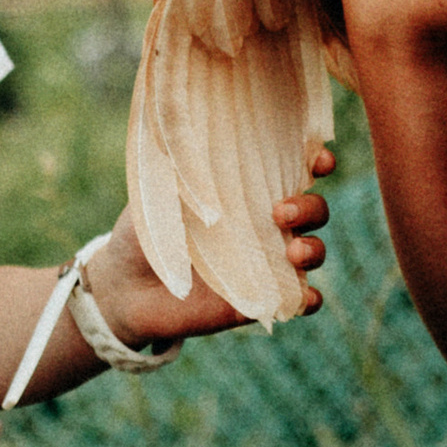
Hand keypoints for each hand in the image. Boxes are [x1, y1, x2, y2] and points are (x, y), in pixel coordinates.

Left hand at [80, 153, 333, 345]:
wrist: (128, 288)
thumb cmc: (146, 231)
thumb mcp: (158, 196)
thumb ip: (179, 174)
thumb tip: (192, 146)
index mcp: (247, 190)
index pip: (294, 169)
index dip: (316, 161)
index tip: (318, 160)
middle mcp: (265, 224)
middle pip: (313, 209)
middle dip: (310, 207)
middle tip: (279, 212)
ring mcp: (267, 263)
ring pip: (313, 251)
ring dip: (314, 250)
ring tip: (292, 253)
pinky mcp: (261, 301)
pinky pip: (298, 301)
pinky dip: (309, 300)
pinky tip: (302, 298)